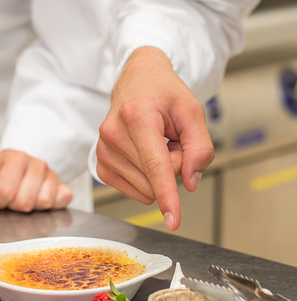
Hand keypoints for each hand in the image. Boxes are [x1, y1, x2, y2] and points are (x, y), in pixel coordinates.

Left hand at [0, 149, 72, 213]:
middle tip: (11, 198)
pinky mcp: (63, 186)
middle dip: (14, 205)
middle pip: (25, 201)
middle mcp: (37, 163)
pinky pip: (61, 201)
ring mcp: (52, 173)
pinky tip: (38, 199)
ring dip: (30, 206)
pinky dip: (50, 206)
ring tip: (23, 197)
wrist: (17, 169)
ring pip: (43, 202)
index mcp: (15, 157)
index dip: (0, 201)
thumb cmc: (0, 175)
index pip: (7, 191)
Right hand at [95, 46, 213, 230]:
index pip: (156, 165)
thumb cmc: (163, 93)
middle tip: (171, 140)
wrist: (137, 80)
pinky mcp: (100, 163)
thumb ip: (199, 147)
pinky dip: (146, 179)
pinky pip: (132, 189)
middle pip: (156, 178)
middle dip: (174, 166)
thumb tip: (190, 181)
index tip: (173, 220)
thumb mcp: (193, 111)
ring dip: (159, 172)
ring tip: (156, 143)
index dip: (167, 195)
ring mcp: (103, 149)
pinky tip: (144, 155)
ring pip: (145, 187)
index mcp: (137, 116)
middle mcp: (113, 134)